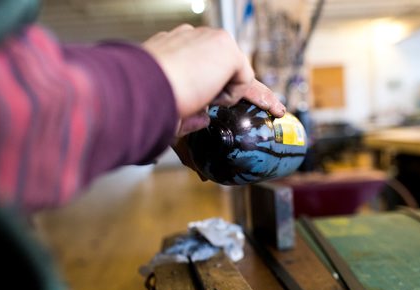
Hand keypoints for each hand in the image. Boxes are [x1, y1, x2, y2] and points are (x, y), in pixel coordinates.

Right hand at [143, 24, 284, 121]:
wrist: (141, 87)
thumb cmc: (145, 102)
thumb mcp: (167, 110)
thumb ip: (187, 114)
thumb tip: (204, 118)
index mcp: (172, 52)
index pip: (204, 64)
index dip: (220, 82)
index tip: (226, 95)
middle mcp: (189, 40)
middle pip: (229, 65)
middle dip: (251, 89)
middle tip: (278, 109)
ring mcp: (206, 39)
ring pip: (234, 74)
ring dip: (225, 93)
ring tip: (198, 96)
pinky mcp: (224, 46)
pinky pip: (242, 79)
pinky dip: (230, 94)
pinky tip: (206, 91)